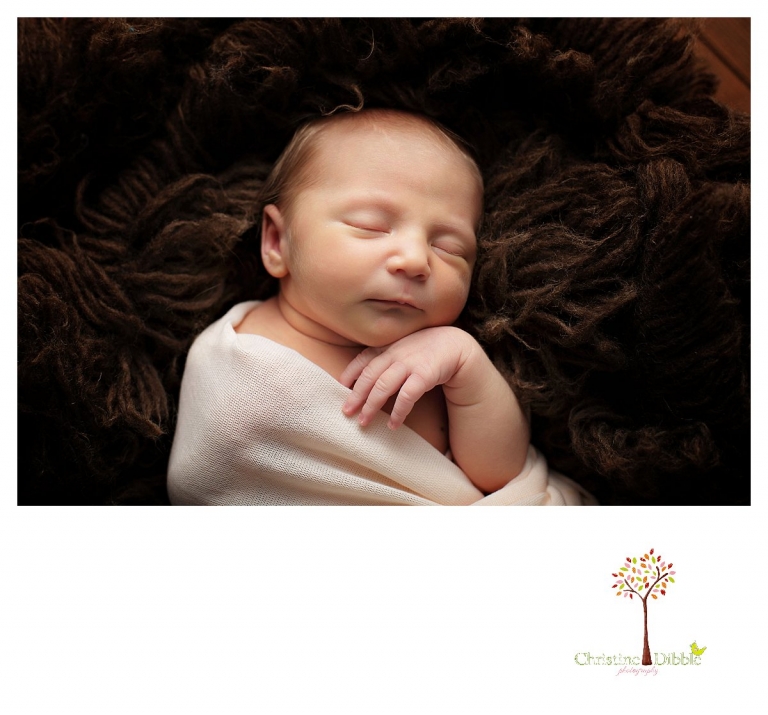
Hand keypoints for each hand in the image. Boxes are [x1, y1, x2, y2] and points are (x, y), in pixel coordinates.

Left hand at [340, 326, 472, 428]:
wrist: (457, 346)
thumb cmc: (427, 349)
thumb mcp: (404, 348)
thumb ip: (386, 357)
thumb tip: (364, 377)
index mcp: (389, 347)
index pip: (364, 358)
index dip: (351, 372)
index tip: (341, 386)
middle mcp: (396, 354)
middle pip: (370, 376)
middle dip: (356, 395)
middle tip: (346, 412)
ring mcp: (409, 363)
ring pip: (384, 386)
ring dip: (372, 405)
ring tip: (364, 422)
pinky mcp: (424, 375)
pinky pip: (407, 396)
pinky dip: (398, 411)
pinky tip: (393, 424)